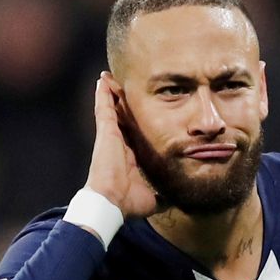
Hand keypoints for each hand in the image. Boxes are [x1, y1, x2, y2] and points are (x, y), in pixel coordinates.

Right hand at [84, 72, 158, 217]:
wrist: (112, 203)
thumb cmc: (129, 202)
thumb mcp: (153, 198)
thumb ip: (165, 196)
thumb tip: (177, 199)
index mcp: (130, 157)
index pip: (135, 134)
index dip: (137, 122)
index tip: (140, 112)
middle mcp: (120, 144)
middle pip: (122, 117)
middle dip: (123, 102)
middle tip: (123, 86)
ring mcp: (111, 137)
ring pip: (112, 108)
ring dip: (111, 93)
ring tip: (110, 77)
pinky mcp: (106, 132)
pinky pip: (104, 107)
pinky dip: (103, 94)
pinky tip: (102, 81)